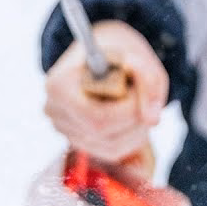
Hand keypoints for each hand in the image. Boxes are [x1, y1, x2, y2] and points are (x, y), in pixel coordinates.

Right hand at [43, 20, 168, 162]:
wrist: (100, 55)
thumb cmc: (116, 53)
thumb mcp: (136, 56)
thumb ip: (148, 81)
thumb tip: (152, 120)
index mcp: (59, 85)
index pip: (97, 116)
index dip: (128, 110)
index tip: (139, 91)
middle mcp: (54, 110)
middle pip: (102, 134)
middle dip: (135, 120)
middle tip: (145, 98)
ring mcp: (62, 128)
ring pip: (110, 147)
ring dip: (137, 131)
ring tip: (140, 105)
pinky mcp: (76, 140)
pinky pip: (110, 152)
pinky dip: (131, 138)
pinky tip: (133, 118)